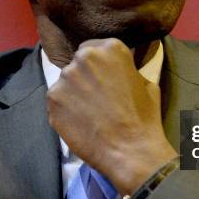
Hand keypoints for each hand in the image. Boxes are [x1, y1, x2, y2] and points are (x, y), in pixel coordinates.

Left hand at [46, 38, 176, 194]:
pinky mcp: (52, 98)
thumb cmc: (144, 116)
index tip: (103, 78)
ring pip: (66, 81)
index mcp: (110, 48)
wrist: (130, 150)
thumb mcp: (146, 83)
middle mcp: (84, 57)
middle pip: (78, 63)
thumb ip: (127, 69)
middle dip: (84, 76)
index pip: (94, 48)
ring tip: (86, 112)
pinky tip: (78, 122)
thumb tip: (119, 69)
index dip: (98, 65)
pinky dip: (64, 109)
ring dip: (73, 92)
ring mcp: (65, 77)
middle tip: (95, 96)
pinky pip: (57, 100)